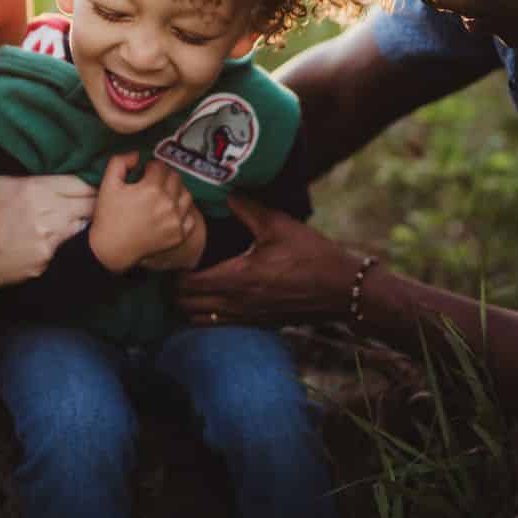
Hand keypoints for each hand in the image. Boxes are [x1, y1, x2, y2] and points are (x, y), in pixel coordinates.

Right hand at [0, 173, 94, 292]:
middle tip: (97, 203)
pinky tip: (58, 240)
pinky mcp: (49, 259)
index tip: (94, 186)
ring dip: (83, 222)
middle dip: (94, 202)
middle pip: (88, 204)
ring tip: (80, 219)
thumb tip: (49, 180)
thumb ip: (26, 179)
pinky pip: (67, 246)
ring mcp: (50, 239)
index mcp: (34, 189)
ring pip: (83, 225)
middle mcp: (47, 213)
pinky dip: (67, 242)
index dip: (90, 184)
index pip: (78, 182)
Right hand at [89, 151, 199, 272]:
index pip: (160, 166)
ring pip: (186, 195)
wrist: (112, 249)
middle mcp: (167, 203)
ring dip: (177, 191)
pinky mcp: (179, 235)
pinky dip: (183, 212)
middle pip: (175, 178)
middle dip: (165, 176)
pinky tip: (171, 212)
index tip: (144, 173)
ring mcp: (175, 220)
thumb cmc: (108, 216)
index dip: (151, 167)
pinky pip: (190, 217)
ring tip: (164, 196)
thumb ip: (120, 161)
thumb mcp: (108, 183)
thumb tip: (137, 155)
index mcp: (152, 189)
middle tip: (154, 183)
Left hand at [177, 194, 362, 324]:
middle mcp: (237, 303)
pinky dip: (209, 314)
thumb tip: (227, 193)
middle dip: (176, 290)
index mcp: (237, 279)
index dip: (175, 272)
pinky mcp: (258, 324)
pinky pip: (221, 324)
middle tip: (178, 269)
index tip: (176, 256)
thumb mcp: (279, 226)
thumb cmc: (312, 256)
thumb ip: (248, 210)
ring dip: (190, 305)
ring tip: (191, 285)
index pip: (189, 284)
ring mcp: (247, 318)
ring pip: (201, 320)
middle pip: (187, 306)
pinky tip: (215, 296)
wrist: (342, 289)